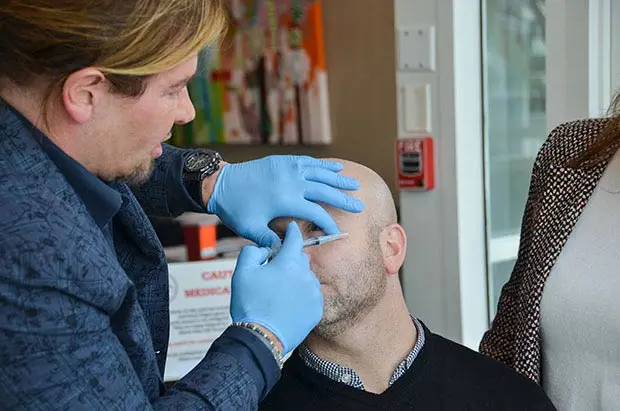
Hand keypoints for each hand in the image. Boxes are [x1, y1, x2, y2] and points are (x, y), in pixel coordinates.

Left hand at [207, 155, 363, 246]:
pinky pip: (308, 161)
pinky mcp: (283, 161)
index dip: (328, 223)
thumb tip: (288, 250)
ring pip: (320, 173)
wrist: (221, 183)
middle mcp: (291, 181)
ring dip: (338, 179)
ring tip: (354, 185)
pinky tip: (335, 168)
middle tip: (359, 206)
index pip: (316, 213)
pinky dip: (323, 165)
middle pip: (324, 191)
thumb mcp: (251, 229)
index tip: (336, 232)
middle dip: (343, 199)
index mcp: (286, 200)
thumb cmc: (236, 208)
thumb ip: (271, 241)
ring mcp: (288, 168)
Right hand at [230, 222, 322, 353]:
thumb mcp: (241, 272)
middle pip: (300, 258)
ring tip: (279, 294)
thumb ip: (253, 251)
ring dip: (296, 279)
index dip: (292, 231)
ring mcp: (314, 292)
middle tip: (274, 272)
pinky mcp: (317, 308)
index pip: (295, 238)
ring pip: (306, 277)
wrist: (261, 337)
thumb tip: (266, 249)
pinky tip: (288, 304)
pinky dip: (302, 296)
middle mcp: (305, 274)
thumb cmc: (250, 304)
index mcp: (288, 262)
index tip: (293, 227)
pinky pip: (311, 295)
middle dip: (290, 260)